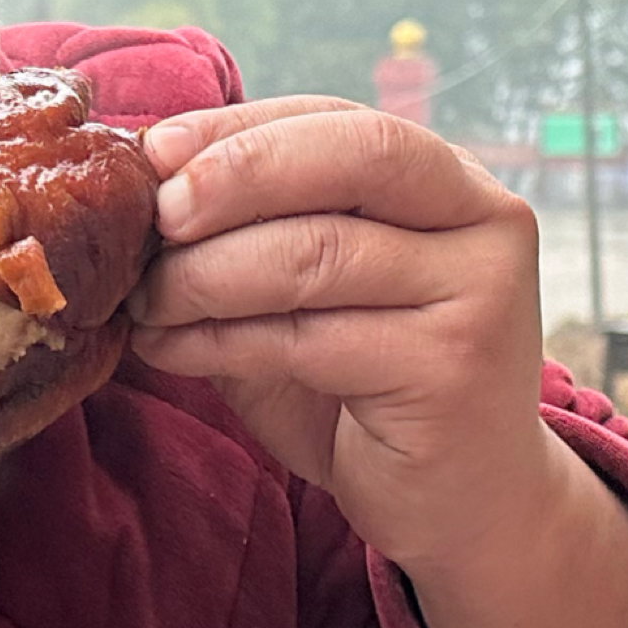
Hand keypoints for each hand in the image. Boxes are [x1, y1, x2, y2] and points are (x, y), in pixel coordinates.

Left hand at [128, 96, 564, 576]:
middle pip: (352, 159)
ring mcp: (480, 294)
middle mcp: (484, 222)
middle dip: (237, 175)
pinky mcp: (451, 370)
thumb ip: (258, 235)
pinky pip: (308, 338)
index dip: (242, 129)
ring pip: (319, 252)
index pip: (340, 121)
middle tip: (155, 215)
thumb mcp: (310, 295)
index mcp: (450, 182)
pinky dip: (219, 340)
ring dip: (207, 273)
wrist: (462, 505)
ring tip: (145, 301)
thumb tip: (143, 184)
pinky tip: (169, 350)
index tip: (155, 152)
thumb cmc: (368, 390)